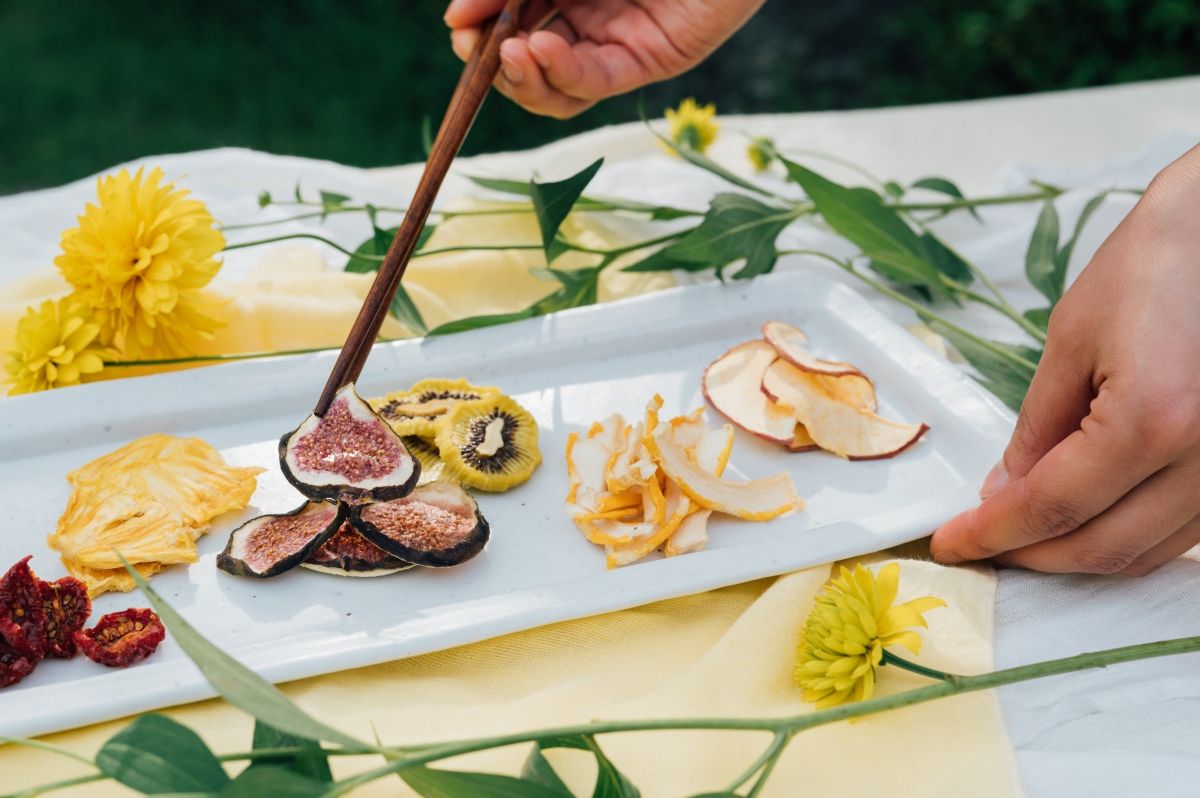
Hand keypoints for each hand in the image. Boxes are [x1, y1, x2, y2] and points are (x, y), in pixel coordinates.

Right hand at [444, 0, 763, 117]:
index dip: (478, 28)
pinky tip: (541, 51)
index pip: (506, 19)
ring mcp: (615, 40)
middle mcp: (585, 14)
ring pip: (557, 87)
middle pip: (525, 60)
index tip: (458, 24)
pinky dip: (562, 73)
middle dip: (493, 61)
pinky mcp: (650, 59)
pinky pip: (596, 81)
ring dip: (524, 78)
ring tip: (508, 55)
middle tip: (476, 47)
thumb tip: (455, 19)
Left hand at [931, 145, 1199, 575]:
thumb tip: (1005, 492)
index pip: (1054, 507)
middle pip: (1105, 547)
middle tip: (980, 544)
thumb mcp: (1074, 339)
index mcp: (1153, 422)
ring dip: (1079, 553)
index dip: (994, 534)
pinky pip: (1184, 529)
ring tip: (1023, 532)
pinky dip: (1128, 534)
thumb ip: (1038, 429)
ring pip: (1149, 552)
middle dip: (1032, 556)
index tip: (950, 542)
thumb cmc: (1159, 263)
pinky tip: (1086, 516)